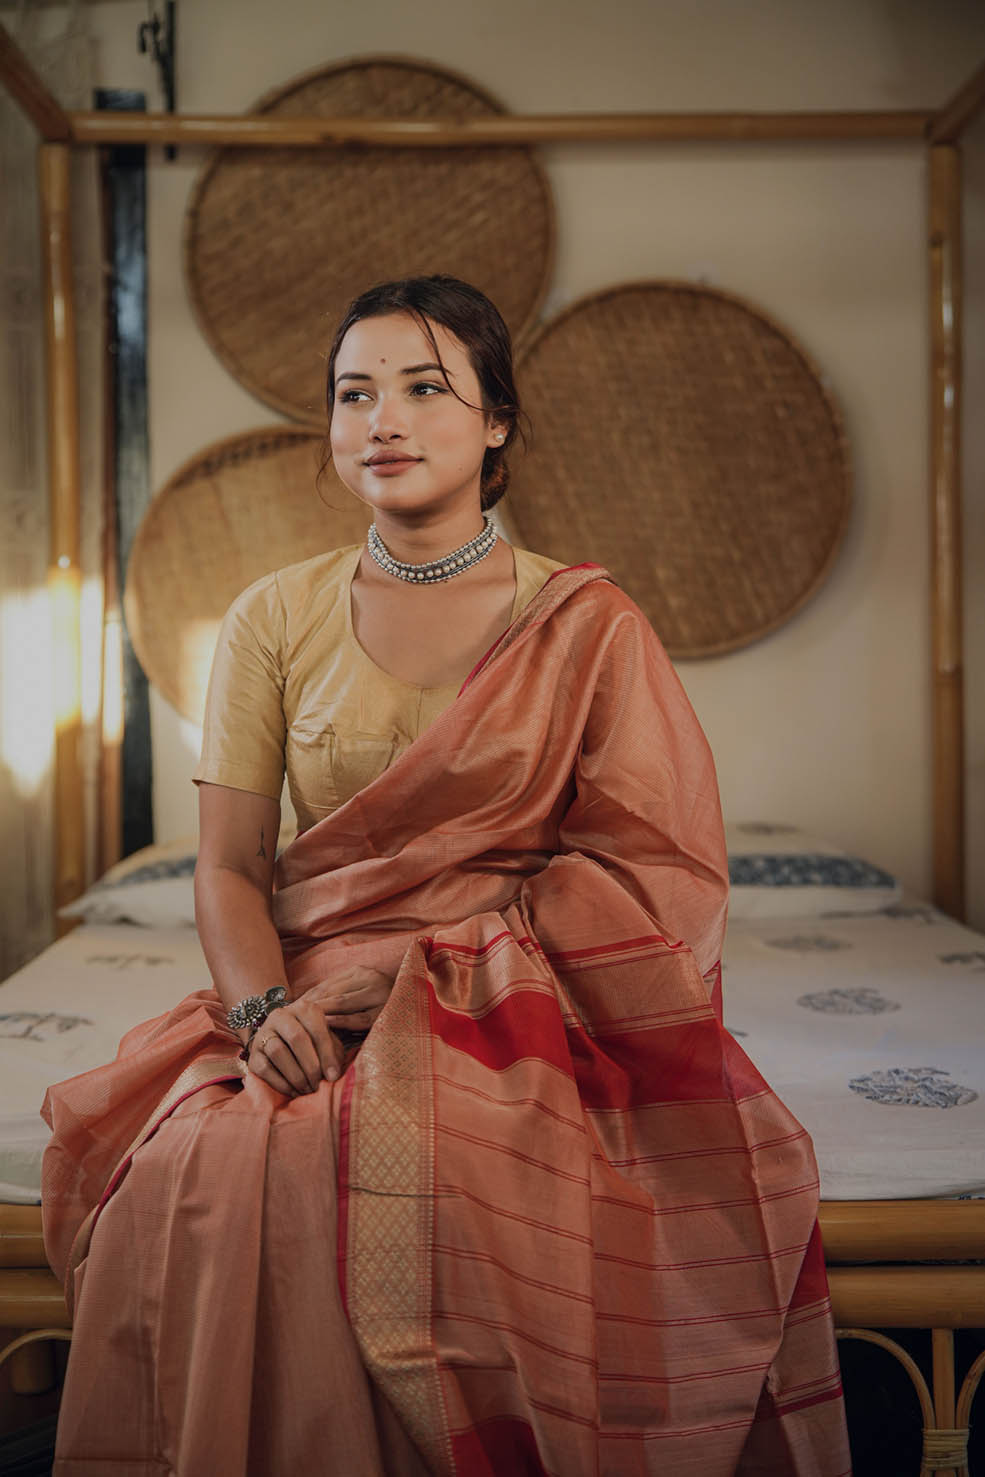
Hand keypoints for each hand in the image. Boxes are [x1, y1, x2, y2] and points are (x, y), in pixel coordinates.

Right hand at [246, 966, 391, 1096]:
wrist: (281, 1041)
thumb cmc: (312, 1043)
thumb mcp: (326, 1041)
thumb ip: (333, 1052)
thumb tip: (332, 1075)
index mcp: (304, 1008)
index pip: (317, 1029)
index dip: (326, 1055)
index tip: (333, 1077)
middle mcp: (281, 1015)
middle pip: (296, 1038)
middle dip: (310, 1066)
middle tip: (318, 1085)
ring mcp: (264, 1033)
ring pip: (277, 1051)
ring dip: (295, 1075)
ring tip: (307, 1089)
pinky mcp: (253, 1053)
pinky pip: (264, 1068)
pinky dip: (280, 1083)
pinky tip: (293, 1091)